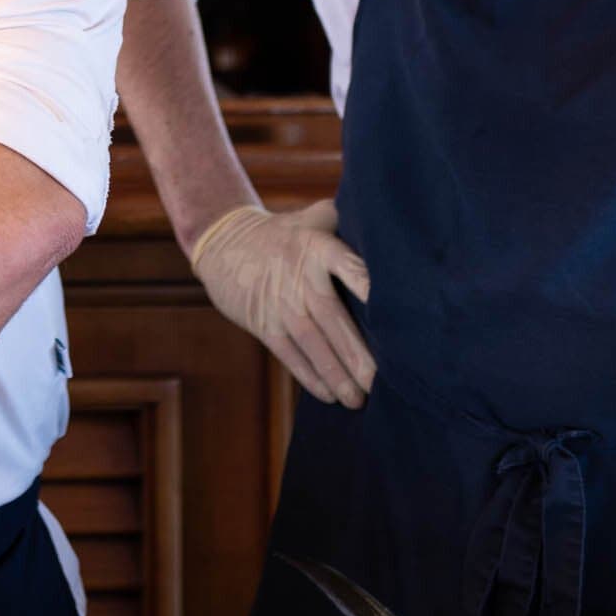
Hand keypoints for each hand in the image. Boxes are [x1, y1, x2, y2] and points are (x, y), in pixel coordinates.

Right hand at [189, 201, 375, 406]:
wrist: (225, 243)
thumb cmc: (283, 233)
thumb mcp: (312, 217)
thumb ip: (348, 221)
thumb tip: (389, 225)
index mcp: (317, 247)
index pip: (347, 265)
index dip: (365, 284)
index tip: (388, 307)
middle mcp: (300, 276)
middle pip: (332, 317)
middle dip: (356, 352)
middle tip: (379, 381)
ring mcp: (280, 303)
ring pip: (311, 342)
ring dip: (334, 373)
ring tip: (357, 399)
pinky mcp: (263, 323)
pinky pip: (288, 354)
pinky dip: (308, 376)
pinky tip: (328, 395)